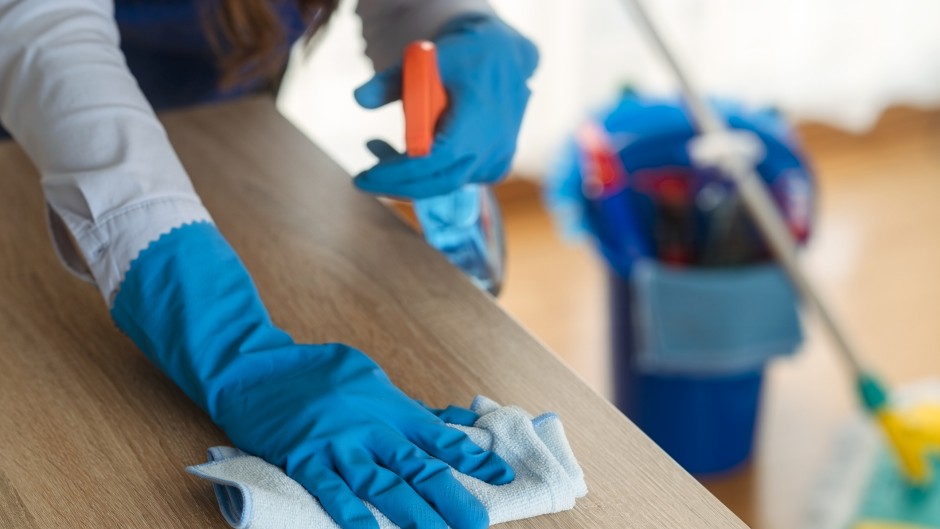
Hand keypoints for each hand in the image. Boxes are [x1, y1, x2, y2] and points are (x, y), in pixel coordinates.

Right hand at [218, 343, 512, 528]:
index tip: (501, 478)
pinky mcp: (303, 458)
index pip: (438, 437)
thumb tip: (458, 420)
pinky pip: (330, 490)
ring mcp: (336, 443)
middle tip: (478, 523)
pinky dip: (350, 513)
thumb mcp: (371, 376)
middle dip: (450, 498)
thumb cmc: (317, 371)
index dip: (471, 459)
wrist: (255, 367)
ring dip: (411, 514)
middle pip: (417, 467)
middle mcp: (369, 425)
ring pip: (380, 484)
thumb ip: (411, 406)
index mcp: (389, 405)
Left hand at [354, 15, 538, 198]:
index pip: (435, 160)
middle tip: (364, 180)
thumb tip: (359, 99)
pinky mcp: (495, 166)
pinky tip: (407, 152)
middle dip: (398, 186)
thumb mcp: (424, 60)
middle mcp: (493, 146)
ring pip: (446, 184)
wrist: (506, 57)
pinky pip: (457, 179)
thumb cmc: (464, 58)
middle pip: (440, 183)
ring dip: (409, 176)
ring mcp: (497, 160)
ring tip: (376, 146)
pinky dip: (430, 174)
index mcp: (478, 118)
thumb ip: (390, 81)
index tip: (367, 176)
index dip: (399, 173)